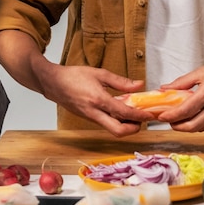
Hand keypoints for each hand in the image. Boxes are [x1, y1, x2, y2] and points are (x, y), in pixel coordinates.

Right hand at [0, 29, 151, 136]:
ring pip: (112, 129)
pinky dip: (116, 121)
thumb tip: (139, 85)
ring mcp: (90, 118)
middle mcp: (94, 113)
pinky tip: (121, 111)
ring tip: (134, 114)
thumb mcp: (99, 73)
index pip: (124, 112)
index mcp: (98, 100)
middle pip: (118, 131)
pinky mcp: (88, 118)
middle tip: (143, 120)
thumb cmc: (73, 76)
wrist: (52, 83)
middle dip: (134, 129)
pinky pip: (106, 124)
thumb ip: (120, 81)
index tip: (151, 114)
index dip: (140, 116)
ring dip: (126, 125)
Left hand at [156, 25, 203, 130]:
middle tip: (166, 119)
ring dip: (185, 126)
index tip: (159, 116)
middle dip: (176, 126)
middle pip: (192, 126)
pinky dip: (195, 124)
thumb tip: (164, 89)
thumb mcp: (202, 72)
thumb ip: (182, 82)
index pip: (186, 110)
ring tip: (175, 118)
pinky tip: (189, 117)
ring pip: (199, 128)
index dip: (170, 116)